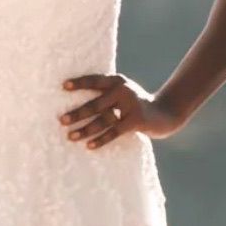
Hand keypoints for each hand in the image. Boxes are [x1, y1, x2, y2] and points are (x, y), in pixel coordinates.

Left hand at [59, 72, 185, 148]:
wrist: (164, 114)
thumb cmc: (135, 104)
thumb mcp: (123, 93)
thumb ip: (105, 94)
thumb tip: (75, 103)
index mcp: (117, 81)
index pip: (95, 80)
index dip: (80, 83)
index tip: (63, 86)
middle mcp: (124, 90)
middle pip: (96, 103)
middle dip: (78, 113)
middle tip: (61, 120)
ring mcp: (131, 105)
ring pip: (103, 120)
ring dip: (85, 130)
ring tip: (71, 136)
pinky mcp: (136, 120)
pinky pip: (114, 132)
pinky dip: (101, 139)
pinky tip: (89, 146)